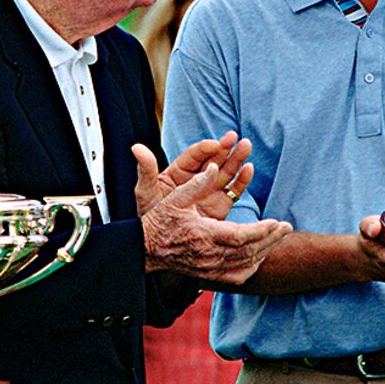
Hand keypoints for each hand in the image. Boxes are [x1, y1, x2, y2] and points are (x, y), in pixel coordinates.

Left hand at [133, 130, 253, 219]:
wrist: (164, 245)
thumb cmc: (151, 218)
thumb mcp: (145, 192)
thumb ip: (145, 169)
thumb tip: (136, 147)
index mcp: (178, 172)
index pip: (193, 157)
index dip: (204, 149)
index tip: (214, 144)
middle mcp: (196, 179)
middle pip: (212, 159)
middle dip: (224, 148)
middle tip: (234, 137)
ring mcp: (209, 191)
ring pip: (225, 171)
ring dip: (236, 158)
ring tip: (246, 146)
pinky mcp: (220, 204)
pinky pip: (233, 190)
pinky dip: (241, 180)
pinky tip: (248, 169)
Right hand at [142, 161, 291, 283]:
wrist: (146, 250)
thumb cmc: (161, 221)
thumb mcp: (175, 198)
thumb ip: (196, 183)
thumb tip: (214, 168)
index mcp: (202, 235)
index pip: (240, 236)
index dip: (261, 231)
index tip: (277, 222)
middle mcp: (208, 256)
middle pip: (249, 251)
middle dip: (271, 238)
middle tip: (287, 227)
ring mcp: (209, 268)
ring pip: (247, 264)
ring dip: (266, 250)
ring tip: (280, 236)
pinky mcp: (210, 275)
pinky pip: (238, 275)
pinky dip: (254, 265)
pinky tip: (263, 254)